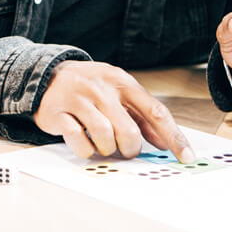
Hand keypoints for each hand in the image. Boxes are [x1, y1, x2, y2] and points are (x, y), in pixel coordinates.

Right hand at [33, 61, 194, 161]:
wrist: (45, 75)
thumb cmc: (90, 88)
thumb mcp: (117, 93)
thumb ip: (140, 115)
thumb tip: (164, 142)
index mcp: (122, 81)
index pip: (155, 111)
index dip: (173, 137)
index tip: (186, 157)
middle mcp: (102, 88)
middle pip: (129, 131)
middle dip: (130, 148)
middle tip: (124, 150)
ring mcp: (79, 99)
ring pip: (104, 136)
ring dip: (106, 149)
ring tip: (102, 145)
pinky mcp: (59, 112)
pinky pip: (79, 141)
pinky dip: (85, 150)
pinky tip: (84, 143)